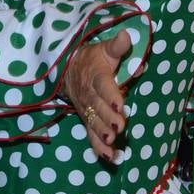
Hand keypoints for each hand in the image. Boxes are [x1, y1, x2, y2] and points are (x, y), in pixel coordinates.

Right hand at [64, 30, 131, 163]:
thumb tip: (126, 36)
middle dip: (108, 118)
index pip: (103, 86)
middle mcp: (90, 95)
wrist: (66, 69)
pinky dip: (98, 147)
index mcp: (96, 76)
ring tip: (112, 144)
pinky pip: (90, 135)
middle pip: (98, 108)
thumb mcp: (104, 49)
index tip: (120, 103)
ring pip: (94, 123)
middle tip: (118, 128)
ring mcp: (87, 109)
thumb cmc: (92, 59)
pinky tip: (109, 157)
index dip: (111, 95)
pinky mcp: (86, 119)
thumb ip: (116, 46)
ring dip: (102, 135)